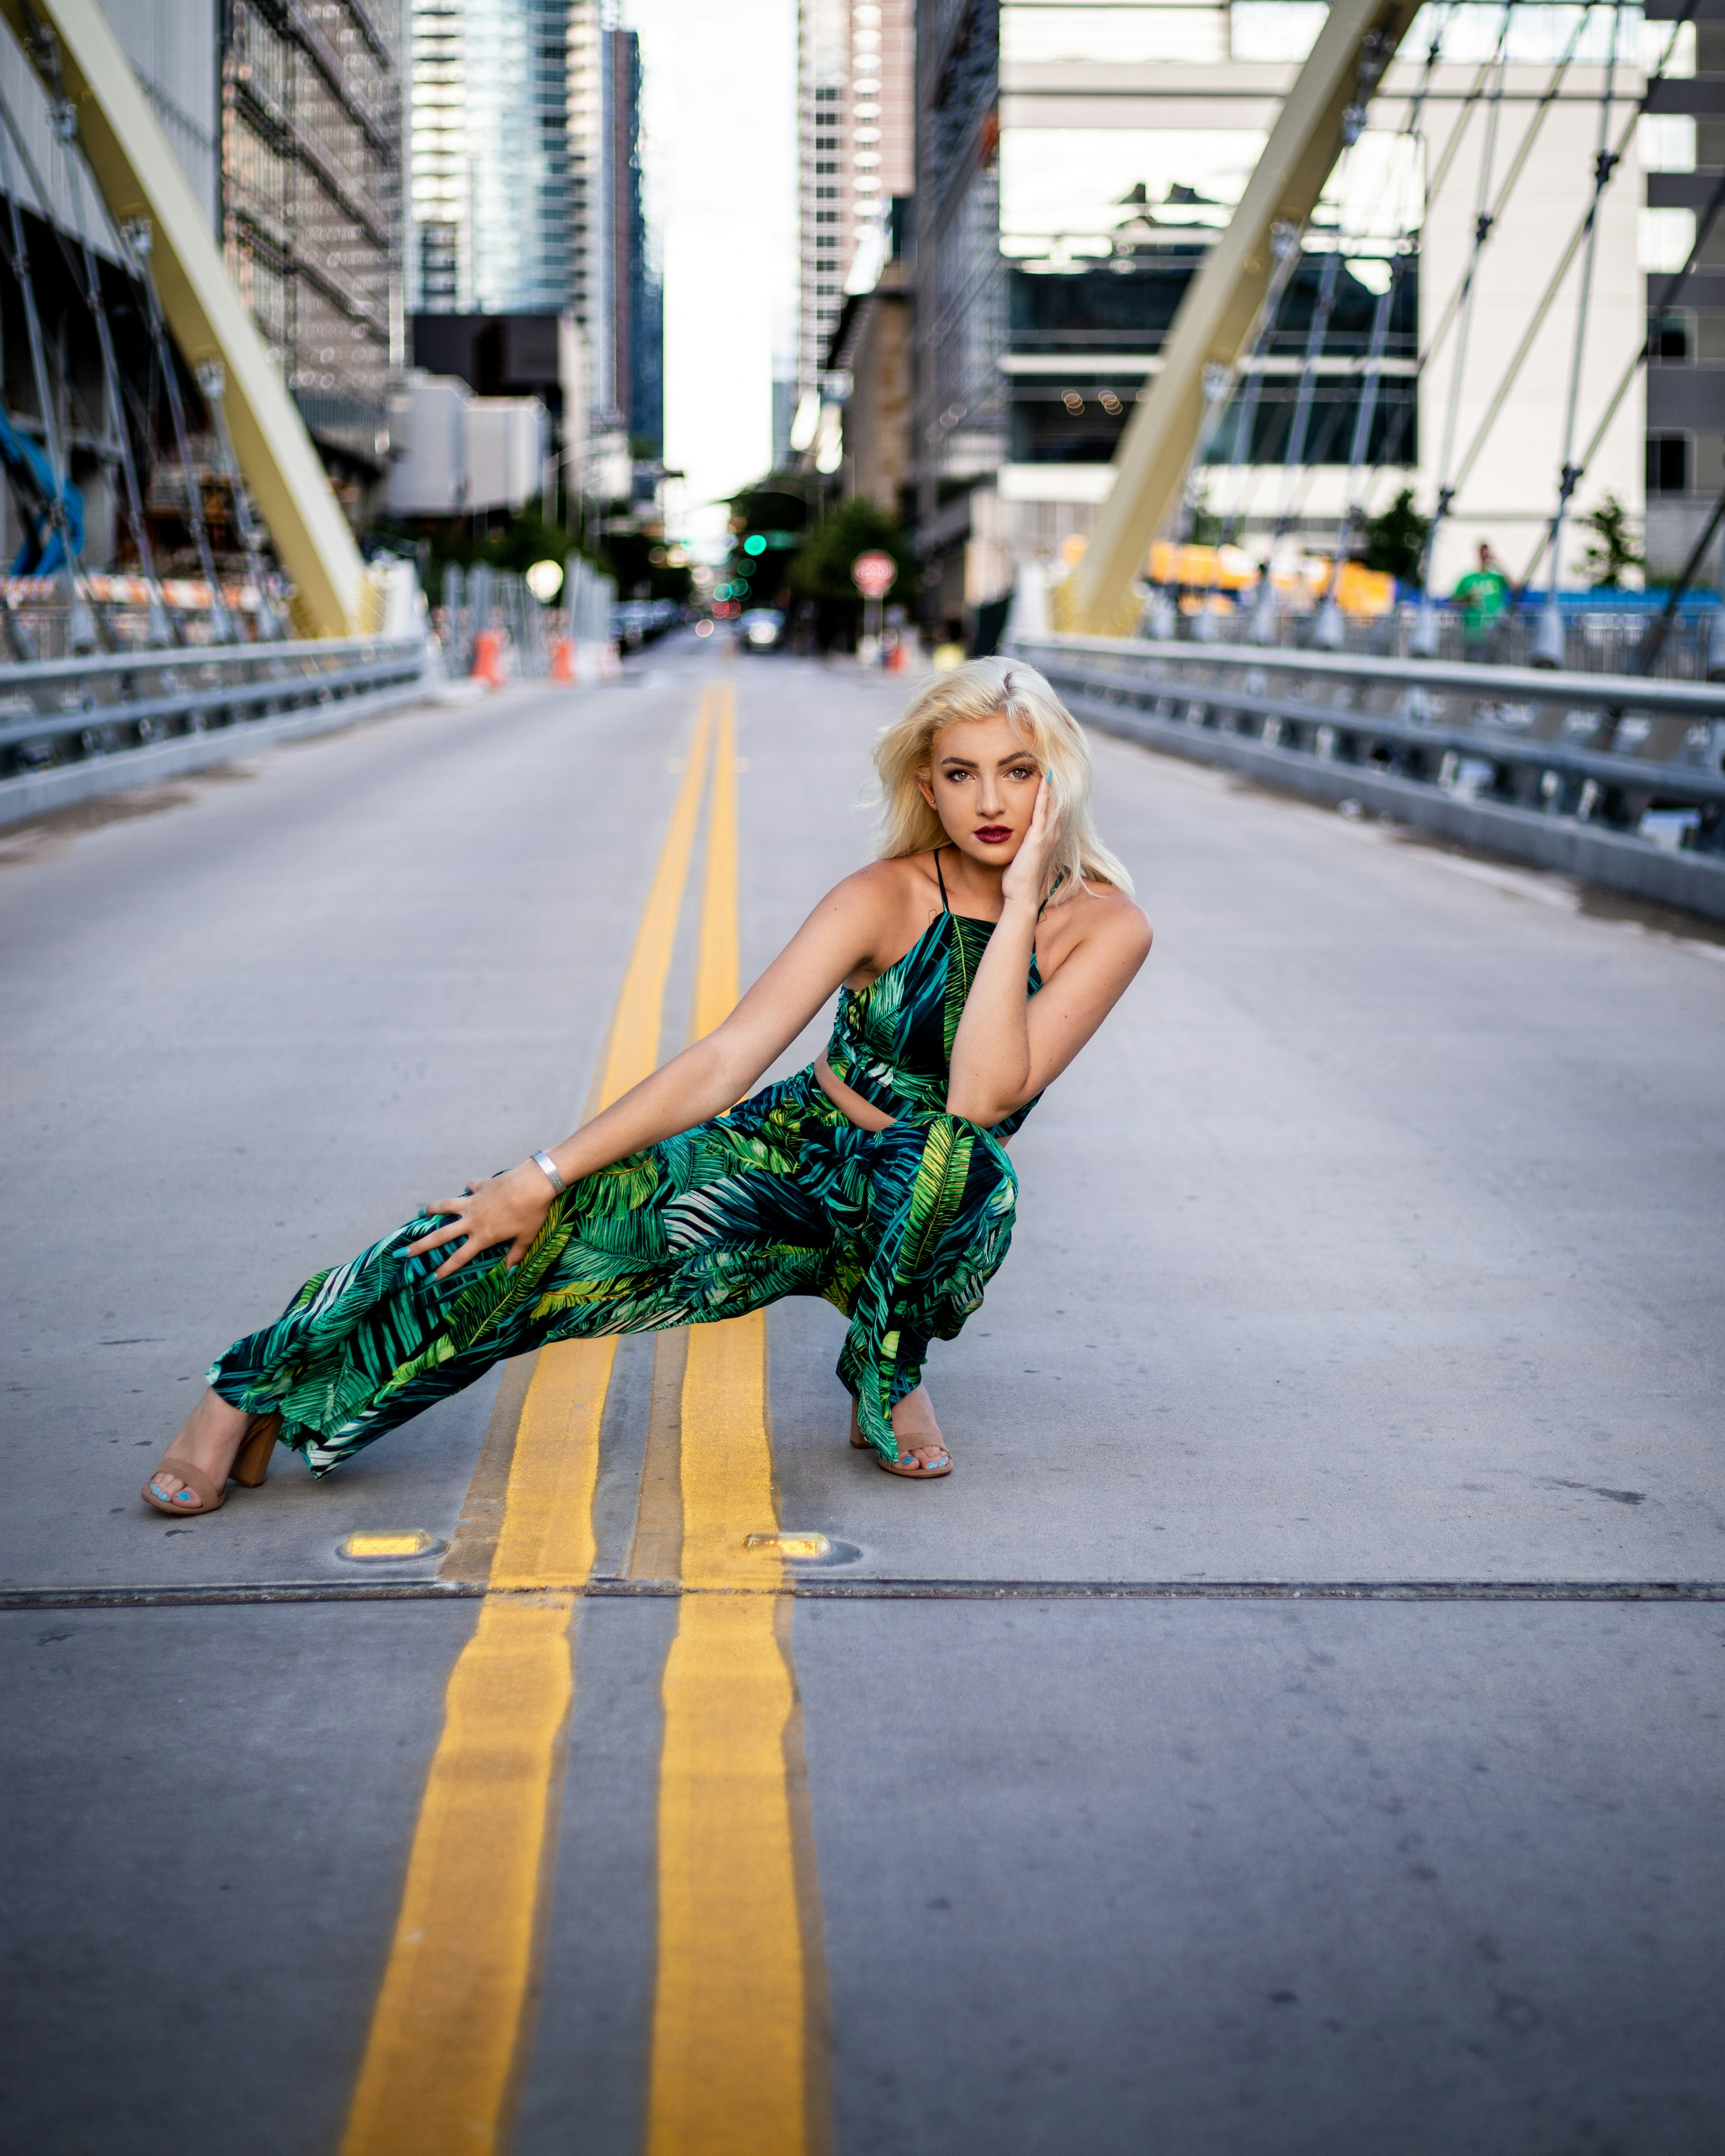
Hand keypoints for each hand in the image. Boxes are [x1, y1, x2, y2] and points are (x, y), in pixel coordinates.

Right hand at [406, 1160, 555, 1279]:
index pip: (459, 1258)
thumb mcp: (526, 1238)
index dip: (444, 1269)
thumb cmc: (532, 1213)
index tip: (429, 1278)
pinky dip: (469, 1188)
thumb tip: (509, 1273)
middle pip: (441, 1235)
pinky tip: (468, 1187)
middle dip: (421, 1245)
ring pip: (446, 1206)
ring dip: (433, 1209)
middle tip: (404, 1251)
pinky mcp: (481, 1186)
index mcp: (483, 1236)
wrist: (534, 1183)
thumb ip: (515, 1256)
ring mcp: (474, 1201)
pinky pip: (471, 1186)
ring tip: (422, 1212)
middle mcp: (472, 1220)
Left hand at [999, 777, 1055, 908]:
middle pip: (1056, 804)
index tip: (1048, 775)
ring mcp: (1046, 837)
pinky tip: (1043, 780)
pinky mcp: (1037, 839)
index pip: (1052, 810)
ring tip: (1050, 766)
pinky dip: (1043, 795)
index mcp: (1047, 838)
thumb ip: (1022, 842)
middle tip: (1053, 765)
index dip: (1052, 793)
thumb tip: (1013, 835)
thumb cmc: (1018, 879)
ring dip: (1051, 785)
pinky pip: (1041, 811)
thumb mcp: (1021, 855)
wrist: (1020, 896)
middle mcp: (1051, 835)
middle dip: (1055, 786)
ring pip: (1051, 805)